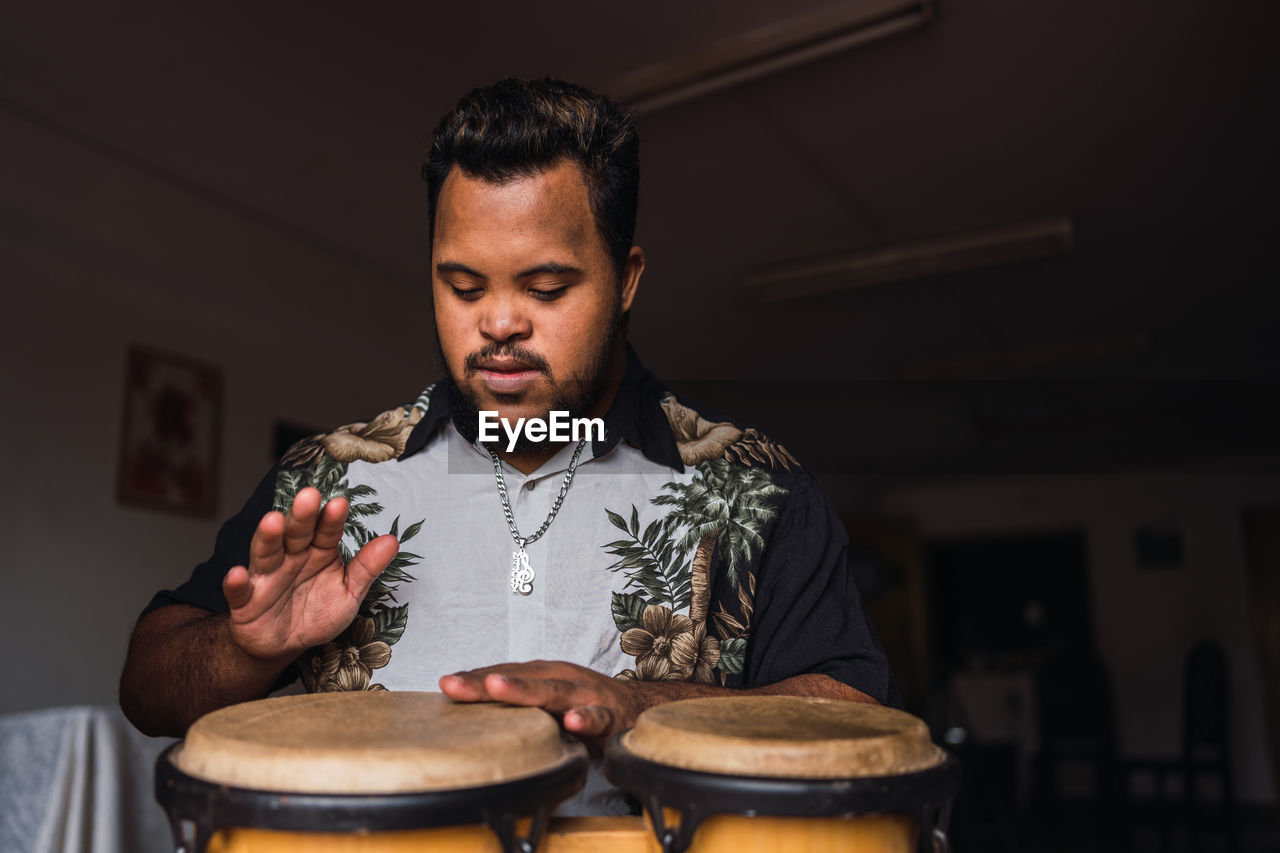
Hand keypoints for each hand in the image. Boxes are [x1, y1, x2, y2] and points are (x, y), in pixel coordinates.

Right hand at [222, 487, 398, 663]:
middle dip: (302, 515)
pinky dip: (236, 583)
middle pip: (296, 533)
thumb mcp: (349, 593)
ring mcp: (266, 577)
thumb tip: (393, 541)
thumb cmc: (317, 612)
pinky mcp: (245, 601)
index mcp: (318, 552)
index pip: (326, 531)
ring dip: (268, 537)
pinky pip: (239, 591)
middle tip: (310, 496)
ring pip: (266, 552)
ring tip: (273, 520)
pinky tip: (236, 574)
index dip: (333, 519)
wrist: (283, 645)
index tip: (341, 503)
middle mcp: (291, 557)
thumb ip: (367, 568)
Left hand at [439, 660, 643, 748]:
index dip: (473, 680)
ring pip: (552, 693)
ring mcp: (585, 695)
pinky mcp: (609, 716)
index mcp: (544, 675)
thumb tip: (468, 714)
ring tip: (496, 688)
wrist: (638, 708)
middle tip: (453, 686)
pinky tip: (572, 722)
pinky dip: (585, 718)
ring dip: (524, 691)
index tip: (444, 684)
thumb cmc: (584, 704)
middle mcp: (562, 679)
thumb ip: (516, 706)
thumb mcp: (548, 701)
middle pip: (519, 681)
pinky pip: (597, 717)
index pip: (503, 675)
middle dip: (485, 683)